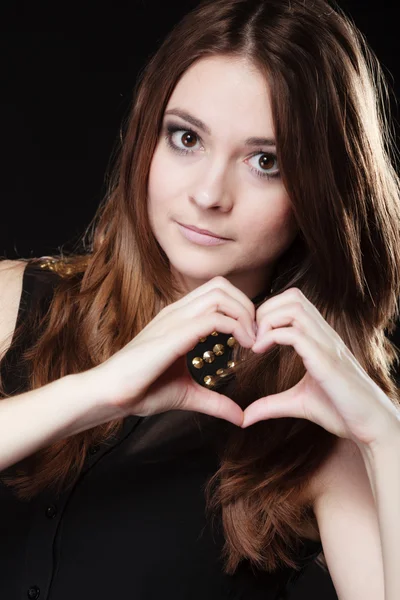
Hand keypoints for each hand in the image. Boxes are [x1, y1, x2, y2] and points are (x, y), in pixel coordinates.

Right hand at [90, 277, 255, 425]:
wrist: (110, 394)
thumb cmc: (141, 390)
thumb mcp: (188, 394)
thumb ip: (215, 401)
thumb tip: (240, 417)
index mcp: (179, 319)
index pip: (217, 293)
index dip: (241, 309)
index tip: (252, 338)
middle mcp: (177, 312)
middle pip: (222, 285)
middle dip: (247, 306)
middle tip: (256, 336)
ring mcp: (174, 320)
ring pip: (220, 294)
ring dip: (244, 313)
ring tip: (251, 341)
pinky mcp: (174, 335)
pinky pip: (213, 318)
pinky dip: (236, 327)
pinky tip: (243, 348)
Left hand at [242, 288, 399, 449]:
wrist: (371, 427)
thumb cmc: (341, 412)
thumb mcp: (297, 403)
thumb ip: (270, 405)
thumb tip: (245, 417)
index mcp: (320, 339)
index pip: (294, 302)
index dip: (268, 311)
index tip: (254, 336)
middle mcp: (325, 336)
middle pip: (292, 296)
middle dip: (265, 310)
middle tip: (252, 336)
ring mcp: (327, 346)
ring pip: (294, 307)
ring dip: (267, 320)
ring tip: (256, 344)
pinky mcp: (326, 362)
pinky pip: (295, 334)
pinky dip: (271, 337)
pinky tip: (260, 352)